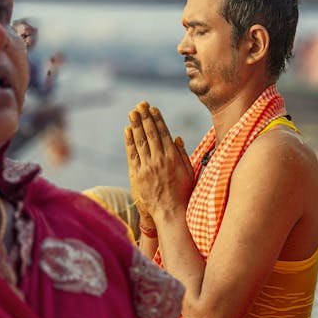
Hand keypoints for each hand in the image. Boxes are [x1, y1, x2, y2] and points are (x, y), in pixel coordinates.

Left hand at [124, 102, 194, 226]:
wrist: (171, 212)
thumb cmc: (184, 193)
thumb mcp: (189, 172)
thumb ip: (183, 154)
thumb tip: (177, 138)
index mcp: (173, 158)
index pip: (163, 133)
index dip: (157, 120)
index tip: (153, 109)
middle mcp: (159, 160)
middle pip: (150, 134)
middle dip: (145, 117)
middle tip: (140, 105)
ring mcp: (147, 167)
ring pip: (140, 141)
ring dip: (136, 125)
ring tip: (133, 113)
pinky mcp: (138, 175)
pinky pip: (132, 154)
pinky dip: (129, 141)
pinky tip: (128, 130)